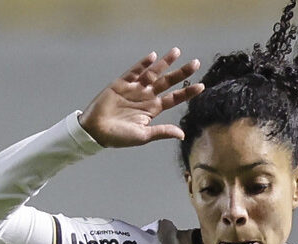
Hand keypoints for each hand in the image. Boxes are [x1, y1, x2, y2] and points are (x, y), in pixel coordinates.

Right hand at [79, 49, 204, 148]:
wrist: (96, 131)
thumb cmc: (119, 137)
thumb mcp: (143, 136)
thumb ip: (162, 132)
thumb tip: (182, 134)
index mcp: (153, 109)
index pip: (174, 98)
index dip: (187, 92)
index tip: (201, 86)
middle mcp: (146, 97)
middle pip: (167, 82)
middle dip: (181, 72)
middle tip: (196, 63)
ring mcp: (134, 88)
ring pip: (153, 73)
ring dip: (164, 63)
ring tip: (177, 51)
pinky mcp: (121, 83)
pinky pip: (134, 71)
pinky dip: (143, 64)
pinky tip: (153, 56)